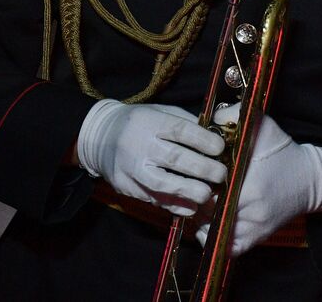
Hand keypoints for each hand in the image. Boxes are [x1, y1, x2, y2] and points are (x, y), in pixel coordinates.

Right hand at [75, 99, 226, 216]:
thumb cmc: (141, 123)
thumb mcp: (162, 113)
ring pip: (160, 183)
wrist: (100, 138)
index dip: (202, 140)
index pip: (179, 130)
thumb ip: (187, 124)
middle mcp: (138, 145)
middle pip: (173, 158)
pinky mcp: (124, 186)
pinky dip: (172, 205)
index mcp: (150, 122)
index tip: (220, 148)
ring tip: (207, 195)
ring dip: (187, 191)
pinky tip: (190, 208)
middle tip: (221, 175)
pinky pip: (151, 198)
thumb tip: (217, 138)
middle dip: (201, 169)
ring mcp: (129, 168)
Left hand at [194, 105, 321, 255]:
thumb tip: (210, 116)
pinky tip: (211, 224)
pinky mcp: (258, 238)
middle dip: (196, 201)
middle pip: (206, 213)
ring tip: (199, 204)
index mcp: (251, 185)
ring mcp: (256, 228)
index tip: (194, 175)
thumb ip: (235, 117)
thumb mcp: (263, 127)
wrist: (310, 178)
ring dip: (201, 220)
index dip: (196, 184)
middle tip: (192, 189)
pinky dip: (215, 239)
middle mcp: (253, 211)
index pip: (207, 191)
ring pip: (213, 231)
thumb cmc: (284, 153)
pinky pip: (228, 248)